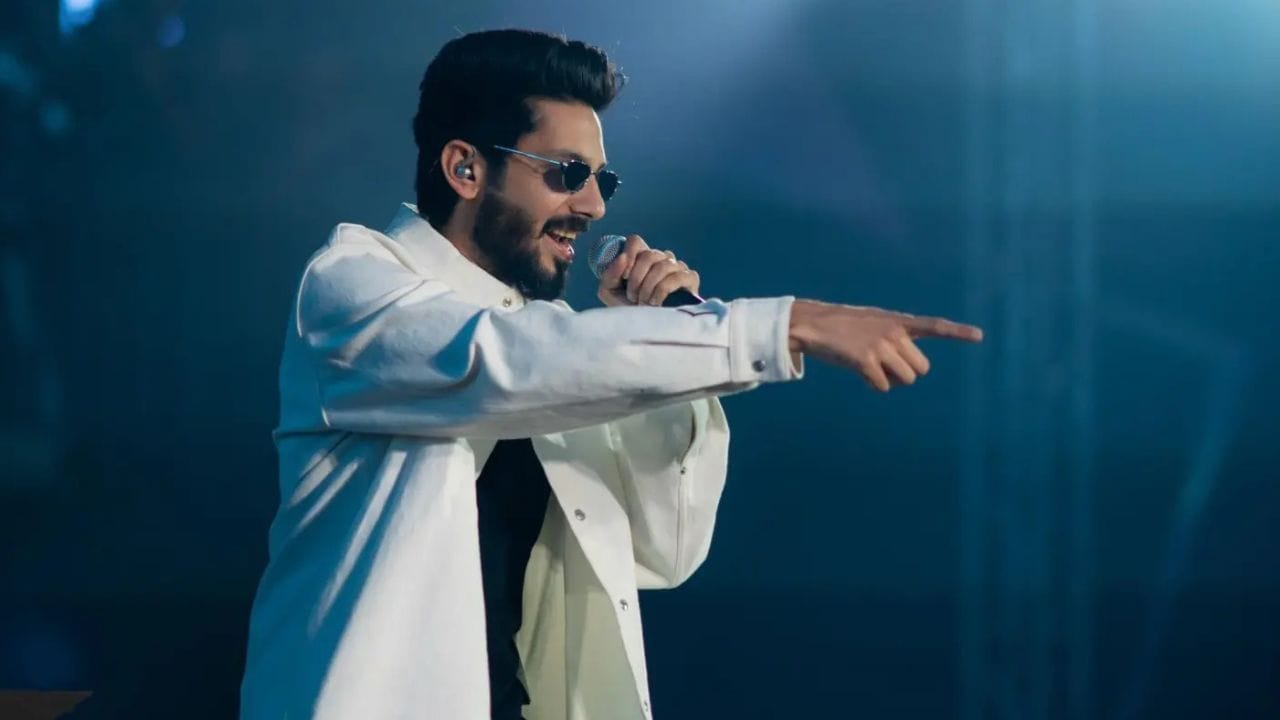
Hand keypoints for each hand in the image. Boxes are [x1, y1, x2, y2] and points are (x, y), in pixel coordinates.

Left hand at [597, 234, 700, 306]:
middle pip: (648, 255)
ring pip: (662, 266)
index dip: (629, 255)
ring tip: (644, 302)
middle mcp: (661, 258)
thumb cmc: (629, 308)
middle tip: (633, 296)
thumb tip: (622, 258)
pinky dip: (662, 291)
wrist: (648, 328)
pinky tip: (657, 303)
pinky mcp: (690, 278)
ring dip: (648, 287)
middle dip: (637, 278)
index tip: (624, 276)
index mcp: (642, 257)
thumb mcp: (610, 293)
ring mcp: (677, 266)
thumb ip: (609, 275)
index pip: (635, 242)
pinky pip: (677, 277)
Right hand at [788, 299, 983, 391]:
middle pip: (921, 368)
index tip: (980, 336)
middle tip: (886, 366)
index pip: (934, 325)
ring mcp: (880, 345)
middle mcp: (894, 332)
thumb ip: (896, 340)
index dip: (957, 332)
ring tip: (872, 367)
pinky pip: (884, 386)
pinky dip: (874, 385)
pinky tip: (859, 372)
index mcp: (898, 321)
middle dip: (907, 373)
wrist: (812, 325)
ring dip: (891, 380)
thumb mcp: (874, 325)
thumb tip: (909, 373)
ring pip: (906, 379)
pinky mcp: (865, 360)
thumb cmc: (844, 328)